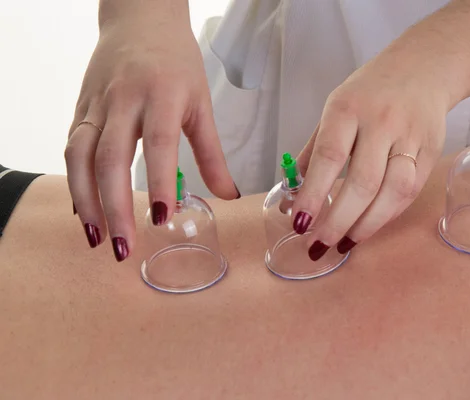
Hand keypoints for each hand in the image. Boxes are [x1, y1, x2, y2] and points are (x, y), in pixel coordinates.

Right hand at [64, 20, 236, 261]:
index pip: (157, 143)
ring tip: (96, 238)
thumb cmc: (176, 61)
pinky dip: (75, 181)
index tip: (162, 219)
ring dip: (85, 200)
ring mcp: (96, 103)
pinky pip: (71, 148)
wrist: (139, 18)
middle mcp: (123, 100)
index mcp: (161, 96)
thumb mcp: (201, 103)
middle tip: (123, 246)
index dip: (160, 182)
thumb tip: (228, 195)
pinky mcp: (80, 108)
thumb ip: (212, 153)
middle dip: (114, 206)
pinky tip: (84, 210)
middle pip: (110, 157)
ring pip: (79, 155)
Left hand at [293, 51, 448, 260]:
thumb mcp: (334, 109)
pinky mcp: (432, 151)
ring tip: (344, 244)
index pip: (329, 157)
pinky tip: (369, 227)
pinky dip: (387, 216)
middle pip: (363, 182)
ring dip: (367, 226)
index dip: (314, 195)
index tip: (300, 224)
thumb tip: (292, 199)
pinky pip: (410, 192)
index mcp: (348, 109)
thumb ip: (313, 153)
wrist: (424, 67)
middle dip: (339, 221)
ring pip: (393, 192)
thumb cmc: (369, 92)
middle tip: (320, 246)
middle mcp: (382, 122)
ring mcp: (411, 137)